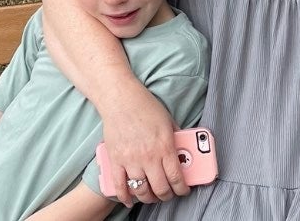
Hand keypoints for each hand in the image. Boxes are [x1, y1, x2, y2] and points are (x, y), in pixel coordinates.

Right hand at [101, 87, 188, 206]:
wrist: (122, 100)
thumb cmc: (147, 107)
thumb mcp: (169, 121)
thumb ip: (176, 138)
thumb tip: (183, 150)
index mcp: (165, 147)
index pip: (176, 177)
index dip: (182, 189)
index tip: (183, 191)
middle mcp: (149, 157)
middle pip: (160, 188)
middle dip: (166, 196)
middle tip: (168, 194)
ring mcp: (131, 161)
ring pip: (141, 190)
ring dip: (148, 198)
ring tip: (153, 196)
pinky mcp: (116, 161)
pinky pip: (120, 186)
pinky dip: (125, 197)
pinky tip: (130, 200)